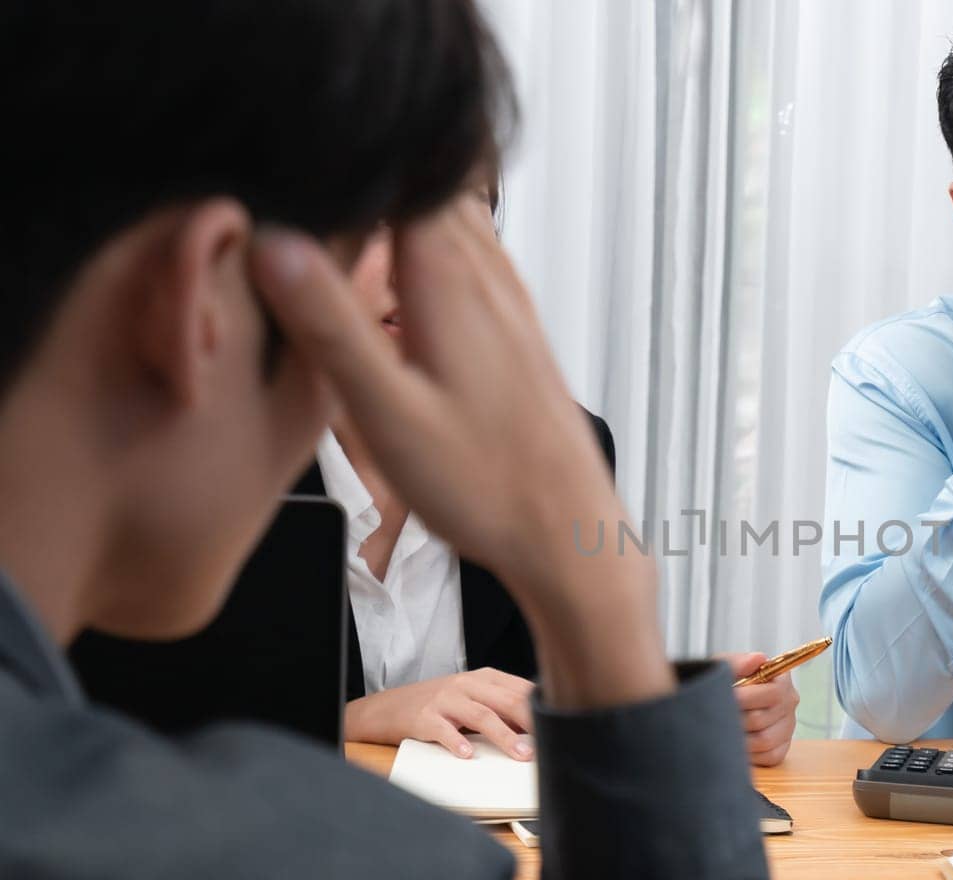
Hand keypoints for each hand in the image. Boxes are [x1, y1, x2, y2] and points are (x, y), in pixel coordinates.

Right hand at [250, 197, 671, 708]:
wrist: (567, 533)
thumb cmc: (488, 486)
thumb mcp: (387, 412)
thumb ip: (330, 324)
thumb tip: (273, 244)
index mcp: (450, 279)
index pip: (397, 170)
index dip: (342, 160)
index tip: (293, 171)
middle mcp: (487, 276)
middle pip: (421, 182)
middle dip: (364, 180)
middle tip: (302, 198)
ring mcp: (506, 299)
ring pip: (448, 216)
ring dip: (395, 211)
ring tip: (338, 227)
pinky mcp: (513, 327)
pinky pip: (466, 256)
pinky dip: (425, 249)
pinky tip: (398, 281)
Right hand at [344, 668, 534, 759]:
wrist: (389, 707)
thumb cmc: (440, 705)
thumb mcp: (474, 698)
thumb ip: (504, 708)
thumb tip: (539, 727)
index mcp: (485, 678)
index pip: (521, 690)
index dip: (542, 709)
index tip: (562, 727)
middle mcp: (467, 684)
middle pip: (507, 701)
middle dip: (532, 722)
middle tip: (550, 742)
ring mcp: (445, 699)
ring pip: (482, 716)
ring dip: (505, 736)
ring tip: (521, 754)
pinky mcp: (424, 717)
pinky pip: (444, 730)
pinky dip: (458, 742)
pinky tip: (469, 755)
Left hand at [721, 652, 799, 766]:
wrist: (716, 702)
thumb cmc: (724, 682)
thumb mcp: (724, 667)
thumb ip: (738, 662)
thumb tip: (757, 658)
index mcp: (781, 679)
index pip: (773, 693)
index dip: (746, 698)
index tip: (726, 697)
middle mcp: (789, 703)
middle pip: (763, 719)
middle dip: (735, 718)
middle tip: (717, 716)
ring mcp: (787, 727)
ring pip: (764, 741)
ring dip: (739, 737)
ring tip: (723, 729)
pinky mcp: (781, 748)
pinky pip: (768, 757)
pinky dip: (750, 753)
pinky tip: (736, 742)